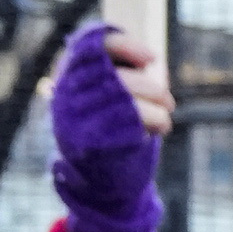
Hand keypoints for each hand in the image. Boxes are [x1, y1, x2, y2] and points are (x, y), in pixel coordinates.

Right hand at [49, 22, 168, 231]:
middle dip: (151, 86)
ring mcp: (76, 118)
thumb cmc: (112, 134)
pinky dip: (157, 121)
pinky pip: (136, 118)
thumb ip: (120, 76)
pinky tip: (158, 129)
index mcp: (67, 79)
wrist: (99, 185)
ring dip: (159, 105)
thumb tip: (149, 58)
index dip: (123, 46)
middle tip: (166, 100)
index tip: (151, 58)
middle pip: (118, 73)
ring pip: (130, 94)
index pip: (90, 47)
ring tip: (163, 117)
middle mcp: (65, 95)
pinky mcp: (93, 140)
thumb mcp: (110, 100)